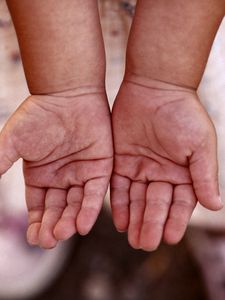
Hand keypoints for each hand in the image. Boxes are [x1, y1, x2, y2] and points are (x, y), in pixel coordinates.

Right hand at [0, 89, 112, 247]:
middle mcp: (62, 178)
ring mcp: (81, 174)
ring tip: (63, 235)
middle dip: (54, 227)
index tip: (35, 239)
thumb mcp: (13, 142)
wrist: (68, 94)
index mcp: (41, 176)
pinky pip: (95, 193)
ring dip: (70, 222)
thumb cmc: (39, 115)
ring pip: (76, 205)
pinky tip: (82, 226)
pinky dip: (89, 209)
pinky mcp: (100, 168)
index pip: (39, 207)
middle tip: (50, 241)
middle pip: (58, 210)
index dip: (37, 223)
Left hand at [111, 79, 221, 250]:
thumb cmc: (183, 113)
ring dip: (135, 219)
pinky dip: (119, 203)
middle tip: (145, 244)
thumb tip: (216, 206)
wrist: (155, 88)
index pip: (180, 203)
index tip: (169, 238)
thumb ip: (205, 175)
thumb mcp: (199, 144)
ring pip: (138, 200)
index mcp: (184, 173)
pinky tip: (119, 220)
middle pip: (156, 205)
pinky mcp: (122, 162)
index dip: (175, 220)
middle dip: (152, 224)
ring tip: (132, 238)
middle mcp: (162, 175)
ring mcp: (141, 169)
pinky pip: (119, 187)